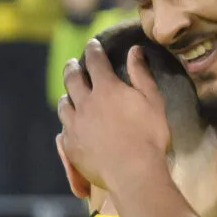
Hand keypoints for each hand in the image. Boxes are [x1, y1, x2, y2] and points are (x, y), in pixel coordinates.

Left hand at [57, 41, 170, 193]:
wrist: (133, 173)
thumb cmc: (149, 136)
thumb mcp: (153, 101)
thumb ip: (141, 74)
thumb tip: (134, 50)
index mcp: (106, 89)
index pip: (96, 61)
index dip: (93, 50)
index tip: (92, 44)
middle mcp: (85, 103)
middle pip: (72, 79)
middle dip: (72, 67)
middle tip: (72, 63)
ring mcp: (74, 126)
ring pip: (63, 105)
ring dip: (66, 96)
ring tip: (68, 95)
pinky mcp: (70, 146)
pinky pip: (64, 130)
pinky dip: (67, 124)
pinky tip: (71, 126)